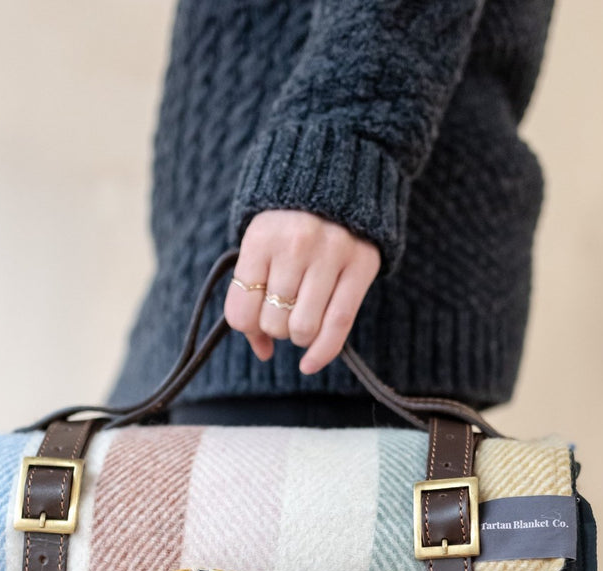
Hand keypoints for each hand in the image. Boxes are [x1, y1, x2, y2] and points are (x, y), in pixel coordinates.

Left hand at [223, 210, 380, 373]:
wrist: (339, 174)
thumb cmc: (290, 222)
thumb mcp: (261, 244)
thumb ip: (251, 294)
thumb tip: (263, 352)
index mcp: (261, 238)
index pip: (241, 311)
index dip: (247, 329)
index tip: (257, 322)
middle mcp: (295, 245)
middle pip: (273, 323)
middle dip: (276, 328)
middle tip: (285, 309)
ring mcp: (330, 255)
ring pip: (303, 329)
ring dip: (299, 336)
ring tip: (302, 317)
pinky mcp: (361, 266)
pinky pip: (338, 326)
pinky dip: (321, 353)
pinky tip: (310, 363)